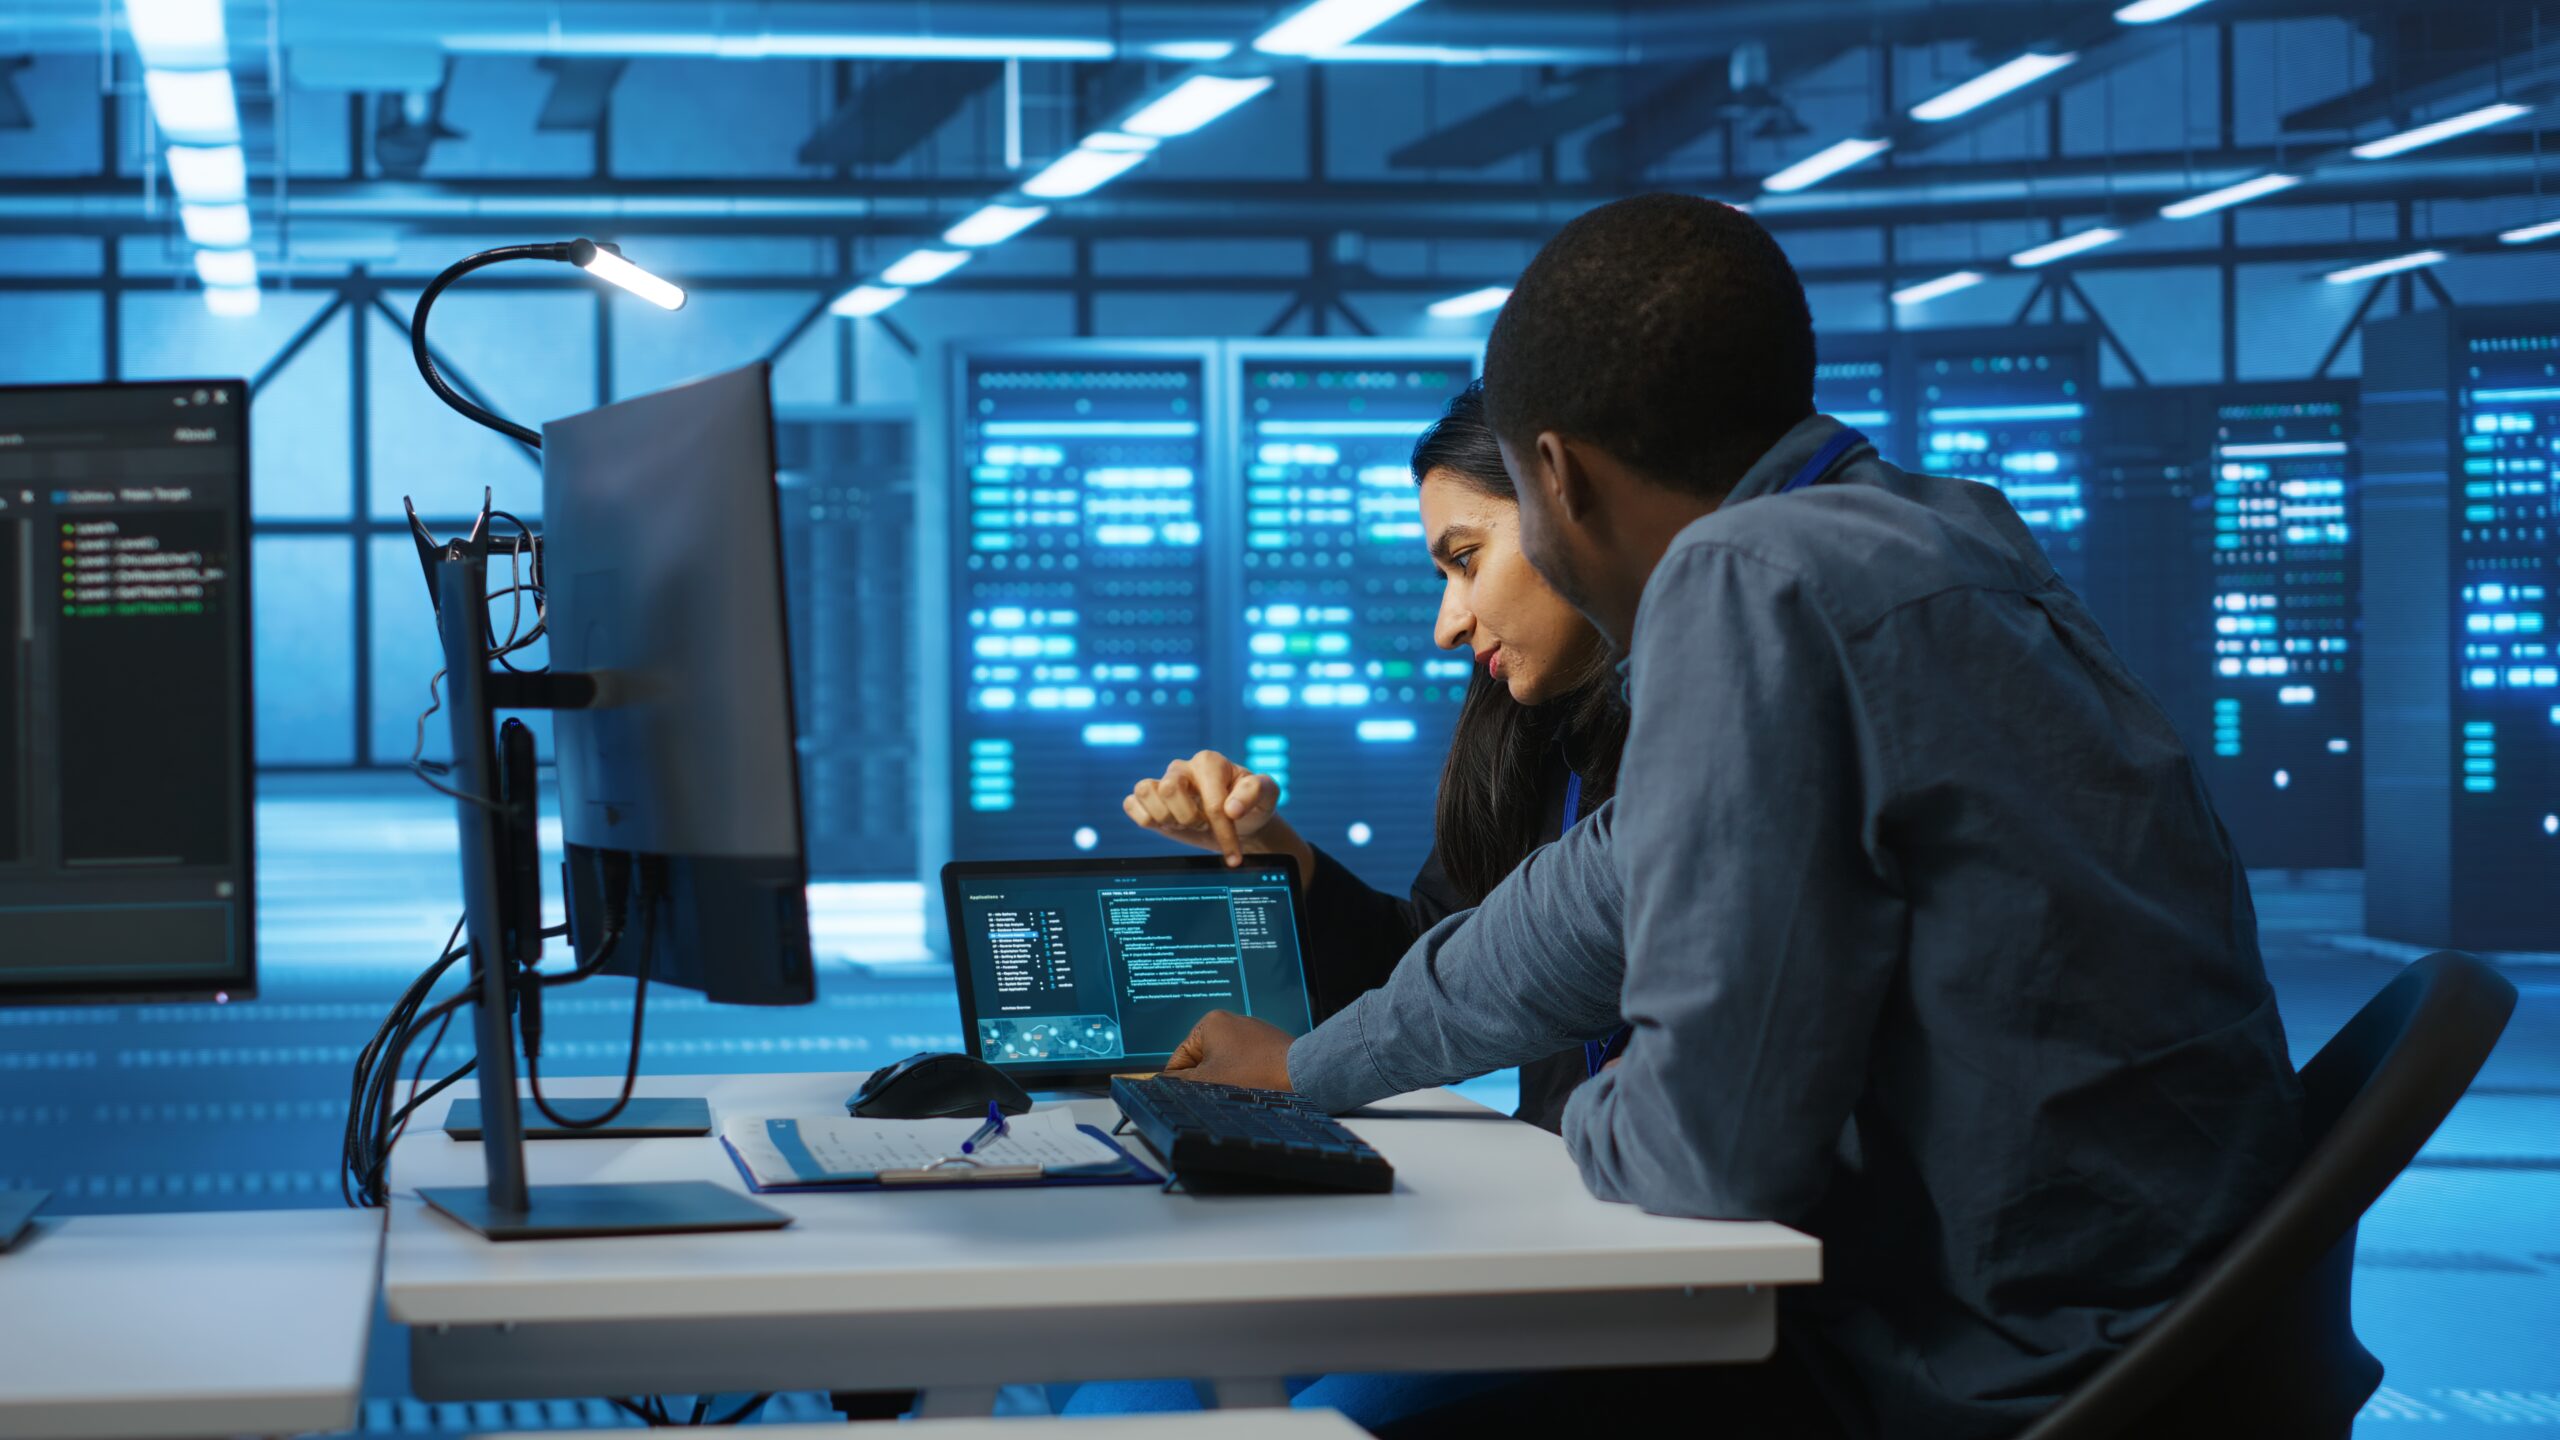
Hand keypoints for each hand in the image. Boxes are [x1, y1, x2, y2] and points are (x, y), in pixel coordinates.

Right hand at [1123, 750, 1281, 866]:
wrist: (1239, 822)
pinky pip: (1131, 804)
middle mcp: (1182, 768)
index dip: (1222, 829)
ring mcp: (1162, 782)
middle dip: (1189, 818)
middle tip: (1204, 825)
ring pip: (1144, 792)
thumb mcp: (1267, 795)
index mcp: (1209, 762)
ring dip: (1167, 818)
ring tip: (1185, 823)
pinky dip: (1145, 819)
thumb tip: (1232, 808)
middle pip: (1169, 789)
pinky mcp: (1149, 801)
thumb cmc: (1252, 805)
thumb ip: (1256, 792)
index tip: (1234, 854)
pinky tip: (1166, 825)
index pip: (1209, 798)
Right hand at [1162, 1009, 1294, 1090]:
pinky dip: (1245, 1075)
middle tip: (1220, 1094)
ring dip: (1226, 1079)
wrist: (1301, 1075)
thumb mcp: (1208, 1081)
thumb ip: (1179, 1082)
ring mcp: (1250, 1031)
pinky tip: (1254, 1086)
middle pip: (1201, 1061)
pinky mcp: (1267, 1043)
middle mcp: (1230, 1020)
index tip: (1190, 1097)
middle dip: (1207, 1080)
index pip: (1179, 1058)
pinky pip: (1245, 1062)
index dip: (1180, 1082)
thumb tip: (1160, 1083)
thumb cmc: (1254, 1075)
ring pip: (1224, 1063)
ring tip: (1241, 1090)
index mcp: (1209, 1023)